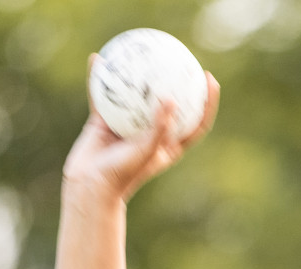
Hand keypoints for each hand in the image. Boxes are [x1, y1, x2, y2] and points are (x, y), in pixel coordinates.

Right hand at [61, 55, 220, 203]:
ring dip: (136, 74)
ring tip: (138, 50)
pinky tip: (97, 60)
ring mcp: (127, 126)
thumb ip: (159, 127)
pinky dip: (100, 79)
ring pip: (135, 94)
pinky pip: (104, 95)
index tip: (210, 79)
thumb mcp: (146, 151)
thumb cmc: (123, 174)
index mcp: (168, 145)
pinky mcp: (105, 122)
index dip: (207, 102)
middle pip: (169, 103)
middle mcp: (150, 133)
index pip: (195, 121)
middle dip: (175, 81)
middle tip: (179, 58)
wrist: (90, 187)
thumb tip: (172, 100)